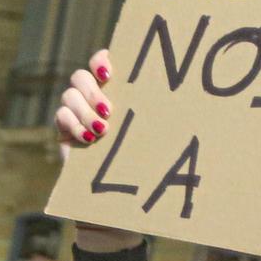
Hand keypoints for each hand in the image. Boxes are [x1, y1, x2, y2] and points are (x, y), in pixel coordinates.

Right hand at [54, 50, 143, 254]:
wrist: (118, 201)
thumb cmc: (145, 167)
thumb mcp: (155, 139)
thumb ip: (161, 118)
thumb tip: (200, 104)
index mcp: (118, 91)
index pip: (103, 60)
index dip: (101, 59)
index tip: (111, 72)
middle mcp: (94, 97)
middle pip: (81, 75)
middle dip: (92, 91)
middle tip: (108, 111)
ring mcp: (77, 113)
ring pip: (69, 93)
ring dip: (83, 110)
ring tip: (101, 131)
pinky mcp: (64, 131)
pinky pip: (60, 116)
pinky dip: (72, 125)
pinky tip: (87, 140)